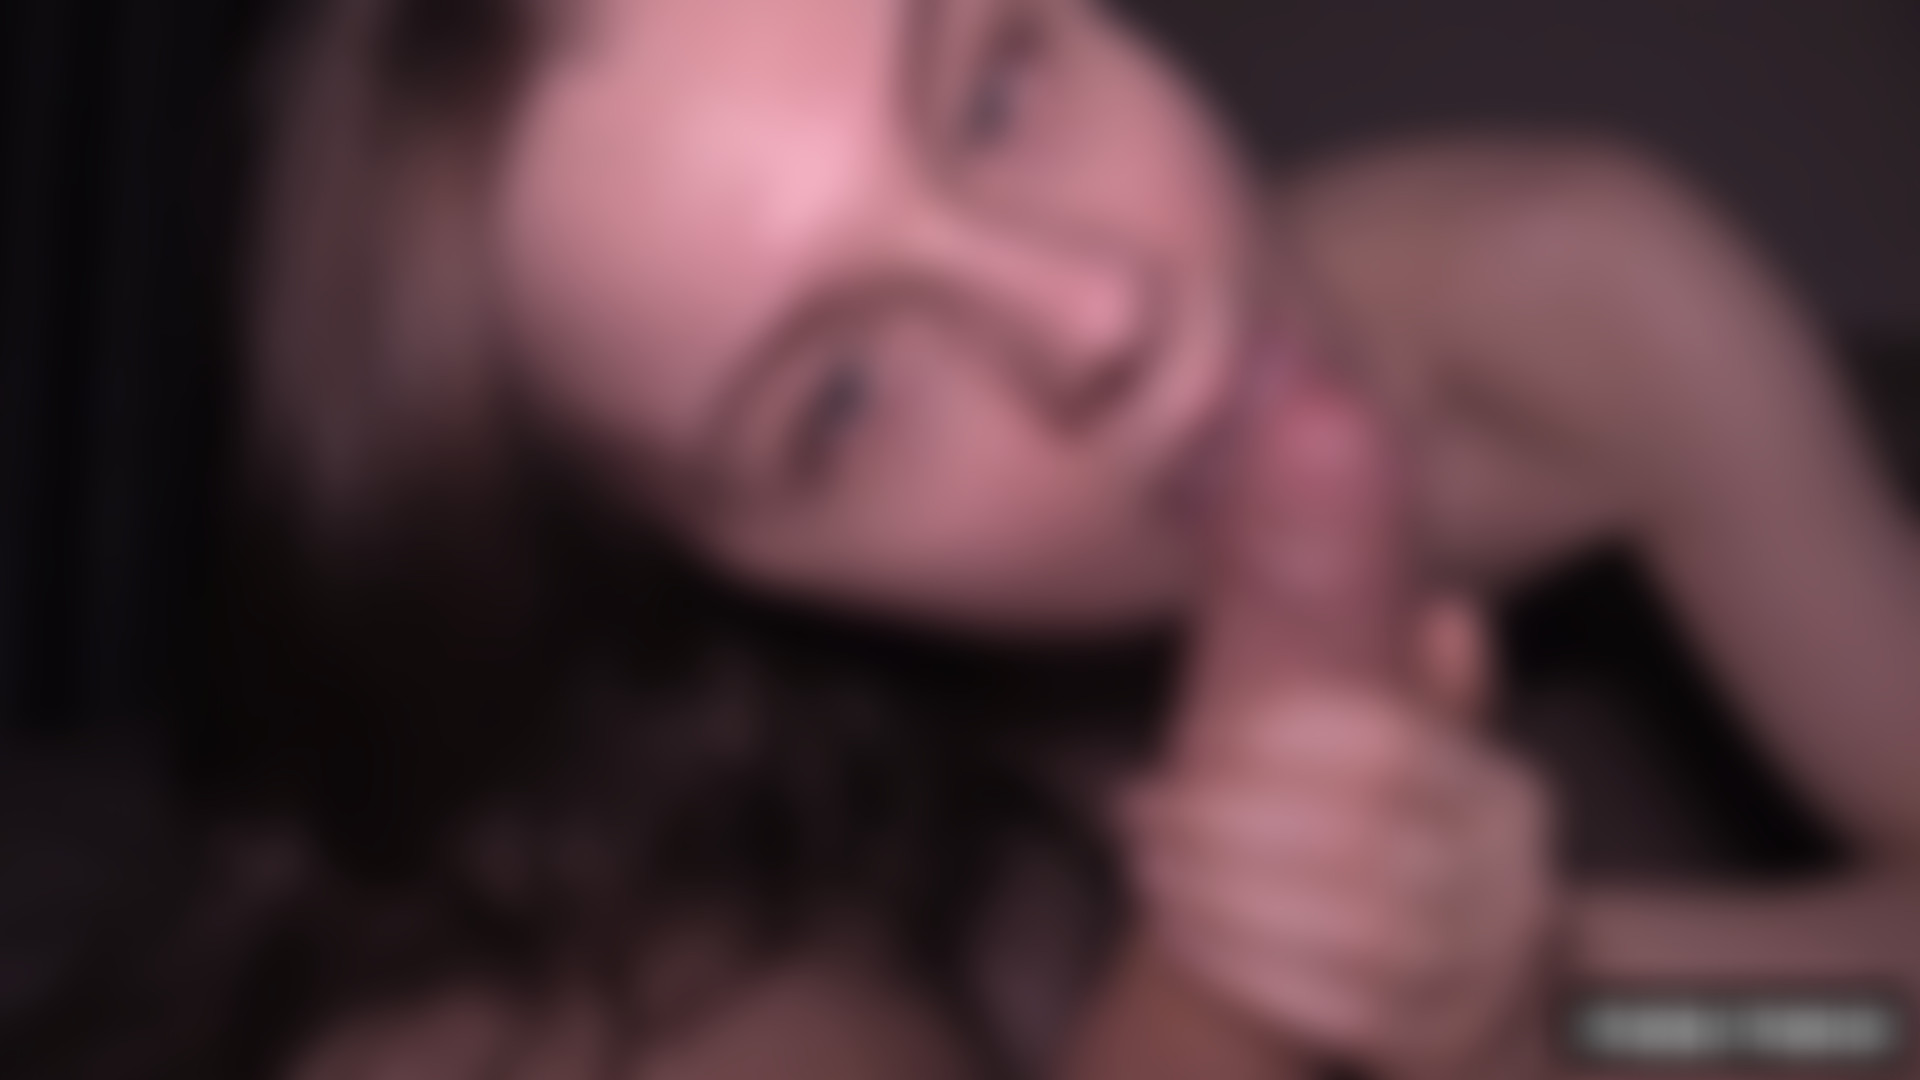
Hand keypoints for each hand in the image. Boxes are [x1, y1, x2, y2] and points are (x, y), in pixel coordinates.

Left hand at [1123, 367, 1557, 1078]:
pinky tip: (1175, 929)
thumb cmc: (1398, 856)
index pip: (1389, 748)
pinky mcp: (1431, 1040)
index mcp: (1500, 791)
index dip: (1278, 743)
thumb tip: (1428, 590)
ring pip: (1328, 924)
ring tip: (1141, 860)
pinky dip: (1232, 962)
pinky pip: (1318, 1002)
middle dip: (1222, 821)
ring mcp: (1476, 970)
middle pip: (1349, 838)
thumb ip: (1395, 681)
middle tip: (1136, 809)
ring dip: (1211, 890)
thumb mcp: (1407, 762)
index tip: (1195, 744)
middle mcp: (1508, 878)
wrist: (1458, 1007)